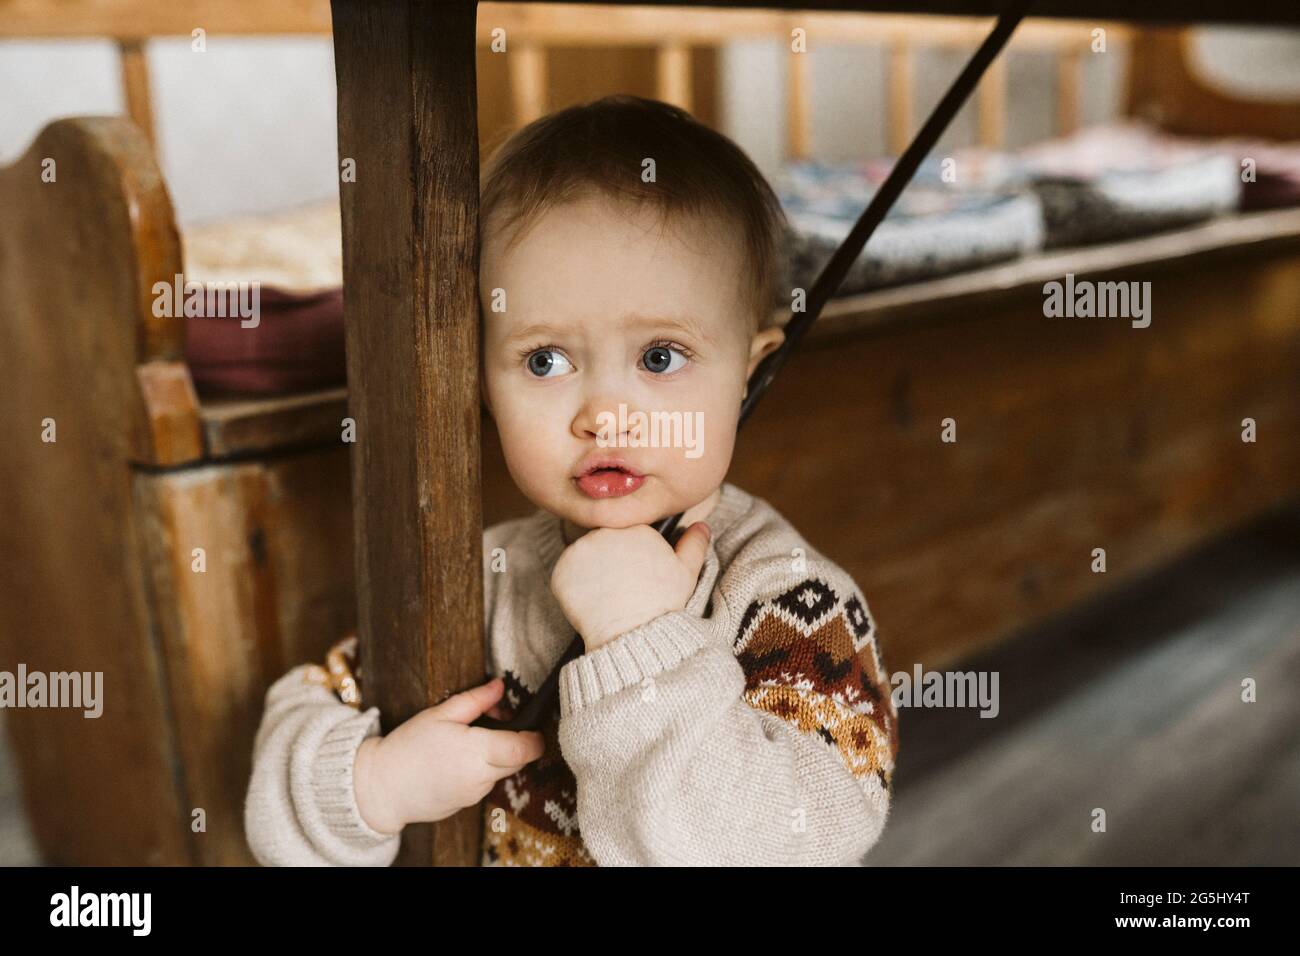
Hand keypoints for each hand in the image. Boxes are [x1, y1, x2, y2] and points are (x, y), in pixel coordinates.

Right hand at [353, 676, 544, 834]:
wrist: (381, 788)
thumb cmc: (407, 748)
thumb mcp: (439, 714)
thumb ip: (475, 700)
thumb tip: (499, 686)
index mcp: (477, 751)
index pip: (525, 749)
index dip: (534, 739)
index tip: (532, 728)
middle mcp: (480, 776)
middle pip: (518, 761)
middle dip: (515, 744)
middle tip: (493, 726)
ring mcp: (474, 794)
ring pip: (500, 773)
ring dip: (495, 758)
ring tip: (468, 743)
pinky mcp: (465, 805)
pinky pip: (484, 785)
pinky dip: (480, 772)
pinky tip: (457, 762)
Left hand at [550, 521, 711, 651]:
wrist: (632, 634)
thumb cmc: (662, 605)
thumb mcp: (687, 573)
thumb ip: (694, 544)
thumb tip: (701, 526)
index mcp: (636, 527)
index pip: (627, 533)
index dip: (632, 555)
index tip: (636, 573)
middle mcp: (606, 531)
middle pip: (604, 541)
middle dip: (610, 559)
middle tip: (621, 586)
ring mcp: (580, 550)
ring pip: (583, 556)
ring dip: (590, 571)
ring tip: (607, 595)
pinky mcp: (561, 570)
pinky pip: (565, 574)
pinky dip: (573, 586)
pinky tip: (590, 601)